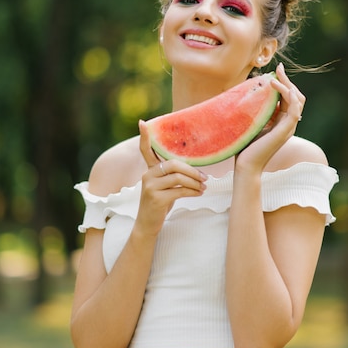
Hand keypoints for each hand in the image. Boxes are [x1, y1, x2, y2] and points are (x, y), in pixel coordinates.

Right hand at [136, 120, 206, 234]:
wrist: (147, 225)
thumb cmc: (159, 204)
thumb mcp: (162, 187)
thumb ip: (171, 175)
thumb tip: (195, 169)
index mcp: (149, 170)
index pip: (145, 150)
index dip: (144, 137)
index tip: (142, 123)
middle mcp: (147, 176)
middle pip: (173, 164)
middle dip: (192, 170)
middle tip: (204, 177)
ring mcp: (150, 187)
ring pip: (178, 178)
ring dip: (195, 183)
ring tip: (204, 187)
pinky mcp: (156, 199)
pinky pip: (179, 191)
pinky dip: (192, 192)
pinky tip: (198, 193)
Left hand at [235, 63, 304, 173]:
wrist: (246, 166)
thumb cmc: (245, 148)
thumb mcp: (251, 124)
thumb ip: (256, 111)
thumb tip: (250, 94)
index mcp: (281, 122)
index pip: (288, 98)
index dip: (284, 83)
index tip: (274, 72)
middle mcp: (288, 124)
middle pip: (296, 96)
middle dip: (287, 80)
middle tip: (278, 68)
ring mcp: (288, 127)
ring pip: (297, 100)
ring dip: (287, 85)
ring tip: (275, 76)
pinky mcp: (285, 130)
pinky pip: (294, 109)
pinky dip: (288, 96)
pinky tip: (277, 87)